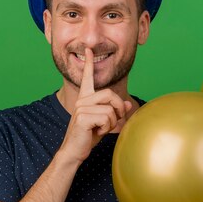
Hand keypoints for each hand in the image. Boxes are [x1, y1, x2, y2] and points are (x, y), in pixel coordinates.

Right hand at [59, 48, 131, 162]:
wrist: (74, 151)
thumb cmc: (88, 137)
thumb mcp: (105, 122)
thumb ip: (115, 112)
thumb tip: (128, 105)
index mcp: (85, 99)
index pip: (87, 78)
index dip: (88, 64)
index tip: (88, 50)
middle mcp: (81, 101)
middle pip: (109, 94)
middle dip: (118, 108)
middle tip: (117, 119)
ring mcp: (81, 108)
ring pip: (110, 108)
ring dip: (113, 121)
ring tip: (104, 128)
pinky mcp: (83, 118)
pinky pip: (106, 118)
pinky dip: (107, 128)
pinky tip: (98, 133)